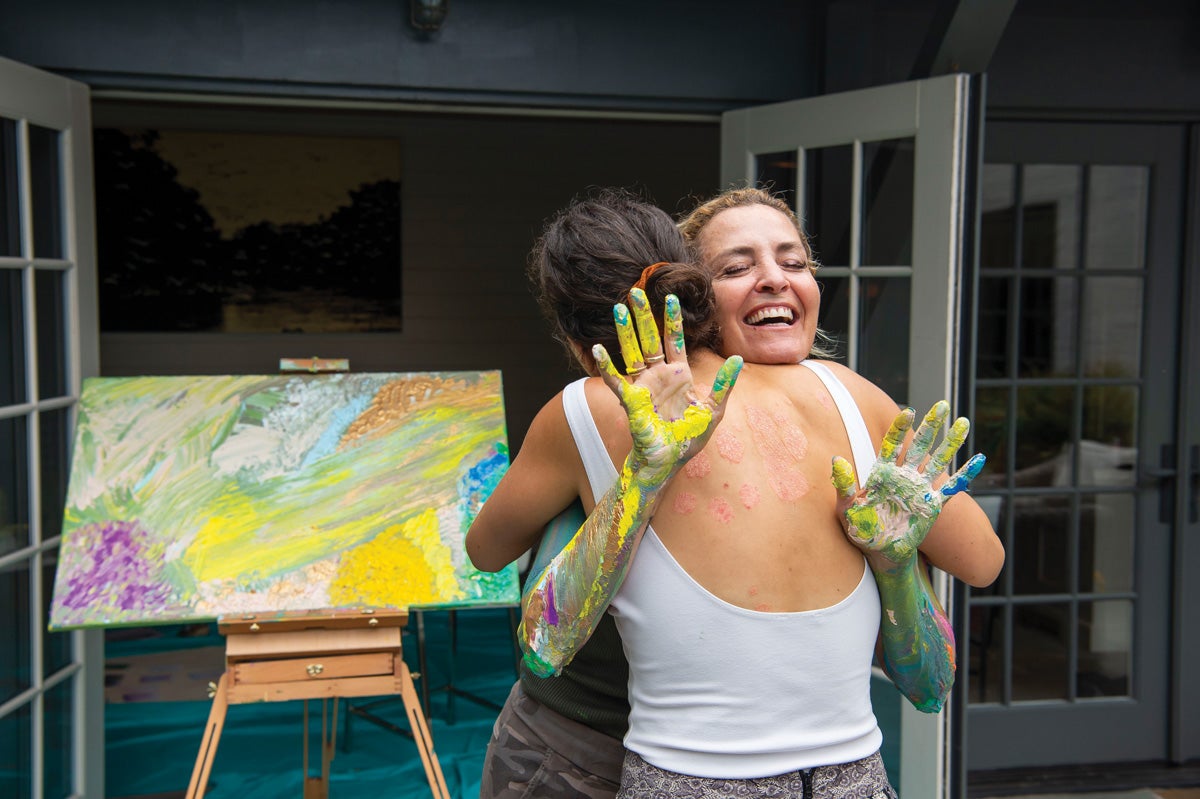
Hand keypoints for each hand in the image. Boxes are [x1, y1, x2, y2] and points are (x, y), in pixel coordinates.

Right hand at [594, 288, 741, 482]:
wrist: (670, 461)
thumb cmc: (690, 439)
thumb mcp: (714, 409)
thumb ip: (725, 384)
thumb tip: (738, 358)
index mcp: (678, 375)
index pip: (673, 340)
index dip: (672, 319)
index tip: (670, 296)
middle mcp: (658, 376)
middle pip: (649, 338)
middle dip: (643, 315)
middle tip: (635, 290)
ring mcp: (643, 386)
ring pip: (632, 351)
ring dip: (625, 330)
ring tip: (619, 308)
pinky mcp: (631, 401)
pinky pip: (616, 379)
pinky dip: (607, 364)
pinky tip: (598, 348)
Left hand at [831, 401, 984, 568]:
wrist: (879, 553)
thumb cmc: (858, 529)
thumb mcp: (845, 509)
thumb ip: (842, 485)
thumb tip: (835, 459)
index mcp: (882, 473)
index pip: (892, 444)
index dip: (900, 428)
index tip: (909, 410)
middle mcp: (903, 476)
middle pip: (918, 445)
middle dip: (931, 425)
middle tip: (941, 405)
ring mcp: (919, 490)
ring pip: (938, 460)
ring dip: (951, 442)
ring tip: (963, 422)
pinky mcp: (932, 506)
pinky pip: (951, 487)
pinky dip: (965, 474)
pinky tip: (979, 459)